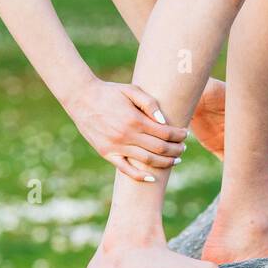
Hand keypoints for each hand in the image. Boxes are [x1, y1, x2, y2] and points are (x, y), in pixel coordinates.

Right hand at [69, 79, 187, 182]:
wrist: (82, 98)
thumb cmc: (110, 92)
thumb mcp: (131, 90)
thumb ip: (150, 104)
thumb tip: (164, 121)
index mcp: (135, 119)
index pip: (165, 132)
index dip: (179, 135)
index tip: (185, 135)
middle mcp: (127, 135)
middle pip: (160, 149)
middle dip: (176, 150)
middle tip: (183, 148)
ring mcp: (117, 146)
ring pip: (147, 161)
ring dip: (165, 162)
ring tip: (175, 160)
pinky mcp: (107, 153)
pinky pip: (126, 169)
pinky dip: (140, 176)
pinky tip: (152, 178)